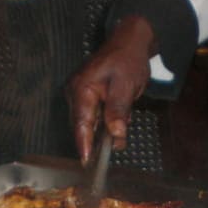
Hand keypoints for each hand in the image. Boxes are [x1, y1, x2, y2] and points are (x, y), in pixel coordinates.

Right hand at [66, 15, 155, 164]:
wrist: (130, 43)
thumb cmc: (127, 59)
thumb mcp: (125, 85)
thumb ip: (118, 109)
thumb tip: (115, 133)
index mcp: (82, 89)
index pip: (81, 122)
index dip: (84, 143)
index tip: (86, 161)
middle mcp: (77, 93)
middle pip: (83, 125)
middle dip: (94, 143)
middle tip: (100, 164)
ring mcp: (83, 95)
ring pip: (91, 123)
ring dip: (103, 135)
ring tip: (112, 147)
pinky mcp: (91, 98)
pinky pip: (96, 117)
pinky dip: (106, 126)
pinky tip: (117, 129)